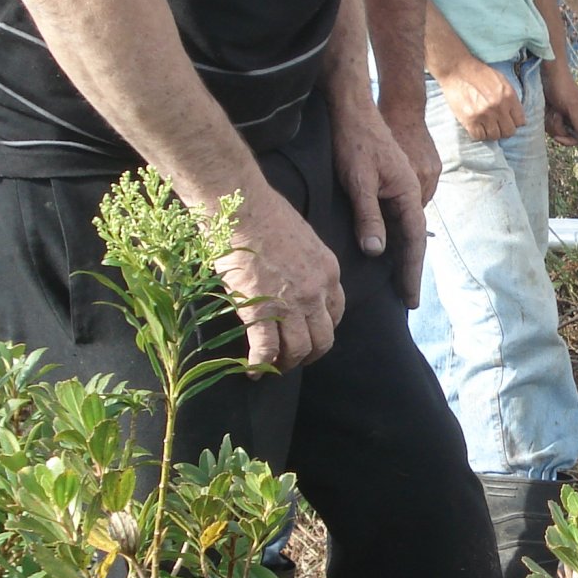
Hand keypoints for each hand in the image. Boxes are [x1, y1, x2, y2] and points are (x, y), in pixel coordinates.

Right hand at [219, 184, 346, 372]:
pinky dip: (259, 365)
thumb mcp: (303, 238)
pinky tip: (250, 370)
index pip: (336, 312)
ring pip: (299, 349)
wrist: (241, 207)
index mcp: (328, 272)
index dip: (322, 328)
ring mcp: (291, 304)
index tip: (310, 334)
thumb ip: (306, 263)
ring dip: (287, 364)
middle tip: (293, 359)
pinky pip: (266, 350)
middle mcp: (316, 292)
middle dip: (310, 354)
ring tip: (272, 368)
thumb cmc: (264, 213)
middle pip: (323, 338)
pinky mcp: (262, 311)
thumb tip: (293, 275)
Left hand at [333, 99, 429, 307]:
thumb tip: (377, 252)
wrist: (351, 109)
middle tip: (407, 300)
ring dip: (402, 257)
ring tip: (398, 284)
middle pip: (413, 240)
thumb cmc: (354, 142)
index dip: (411, 272)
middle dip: (410, 270)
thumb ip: (368, 216)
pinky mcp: (388, 186)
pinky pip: (394, 220)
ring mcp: (400, 190)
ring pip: (404, 231)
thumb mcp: (358, 181)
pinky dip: (392, 240)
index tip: (410, 298)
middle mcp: (410, 194)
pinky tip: (385, 253)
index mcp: (409, 194)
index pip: (413, 243)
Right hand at [440, 59, 524, 142]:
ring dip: (490, 132)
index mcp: (509, 96)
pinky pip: (479, 137)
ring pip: (494, 136)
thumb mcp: (501, 81)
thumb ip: (510, 98)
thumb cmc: (479, 73)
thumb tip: (515, 115)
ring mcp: (484, 114)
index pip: (520, 122)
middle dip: (503, 129)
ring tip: (485, 124)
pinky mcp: (470, 120)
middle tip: (496, 124)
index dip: (514, 122)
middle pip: (509, 132)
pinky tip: (476, 126)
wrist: (456, 69)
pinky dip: (478, 134)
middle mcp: (499, 107)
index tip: (507, 120)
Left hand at [541, 63, 577, 145]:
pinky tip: (546, 108)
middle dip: (557, 126)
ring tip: (551, 108)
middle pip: (564, 135)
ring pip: (554, 130)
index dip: (568, 140)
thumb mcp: (571, 104)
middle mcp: (573, 119)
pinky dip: (545, 118)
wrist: (548, 73)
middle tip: (555, 112)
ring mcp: (562, 117)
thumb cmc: (562, 86)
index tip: (557, 137)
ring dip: (550, 120)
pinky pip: (548, 124)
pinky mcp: (552, 114)